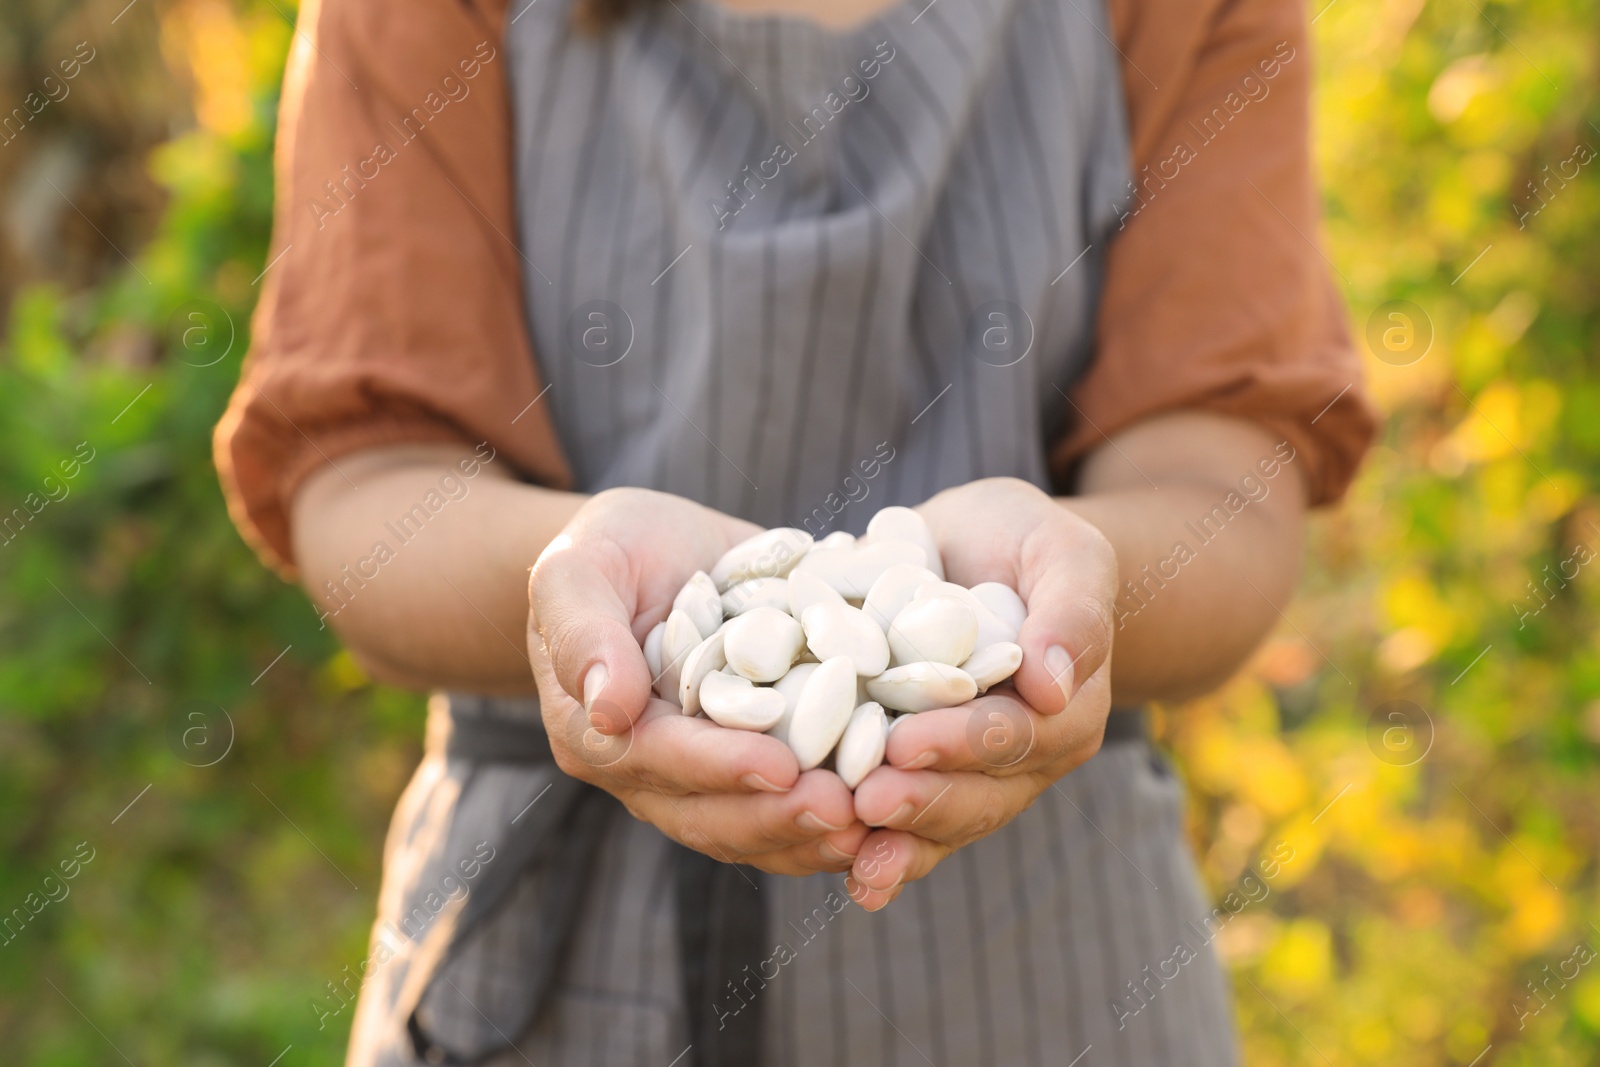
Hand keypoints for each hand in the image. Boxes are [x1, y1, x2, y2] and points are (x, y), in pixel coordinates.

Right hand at [527, 488, 866, 875]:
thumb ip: (582, 630)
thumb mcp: (578, 567)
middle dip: (780, 816)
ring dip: (815, 834)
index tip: (782, 767)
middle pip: (712, 815)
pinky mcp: (755, 766)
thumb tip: (608, 708)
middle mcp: (651, 771)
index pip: (659, 759)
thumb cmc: (609, 549)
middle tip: (848, 810)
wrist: (654, 552)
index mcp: (598, 731)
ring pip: (755, 830)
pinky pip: (790, 808)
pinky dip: (835, 817)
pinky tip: (888, 812)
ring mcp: (705, 778)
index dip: (720, 767)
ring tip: (876, 824)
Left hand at [845, 478, 1115, 907]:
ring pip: (942, 824)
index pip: (1017, 732)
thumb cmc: (1022, 542)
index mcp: (1067, 708)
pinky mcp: (923, 781)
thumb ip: (1071, 610)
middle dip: (922, 800)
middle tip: (866, 800)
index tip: (908, 741)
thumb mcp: (1060, 550)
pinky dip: (881, 857)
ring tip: (847, 849)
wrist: (973, 554)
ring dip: (897, 842)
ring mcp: (974, 779)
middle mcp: (1026, 758)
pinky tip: (853, 883)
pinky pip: (908, 830)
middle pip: (979, 794)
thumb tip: (1052, 687)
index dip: (965, 741)